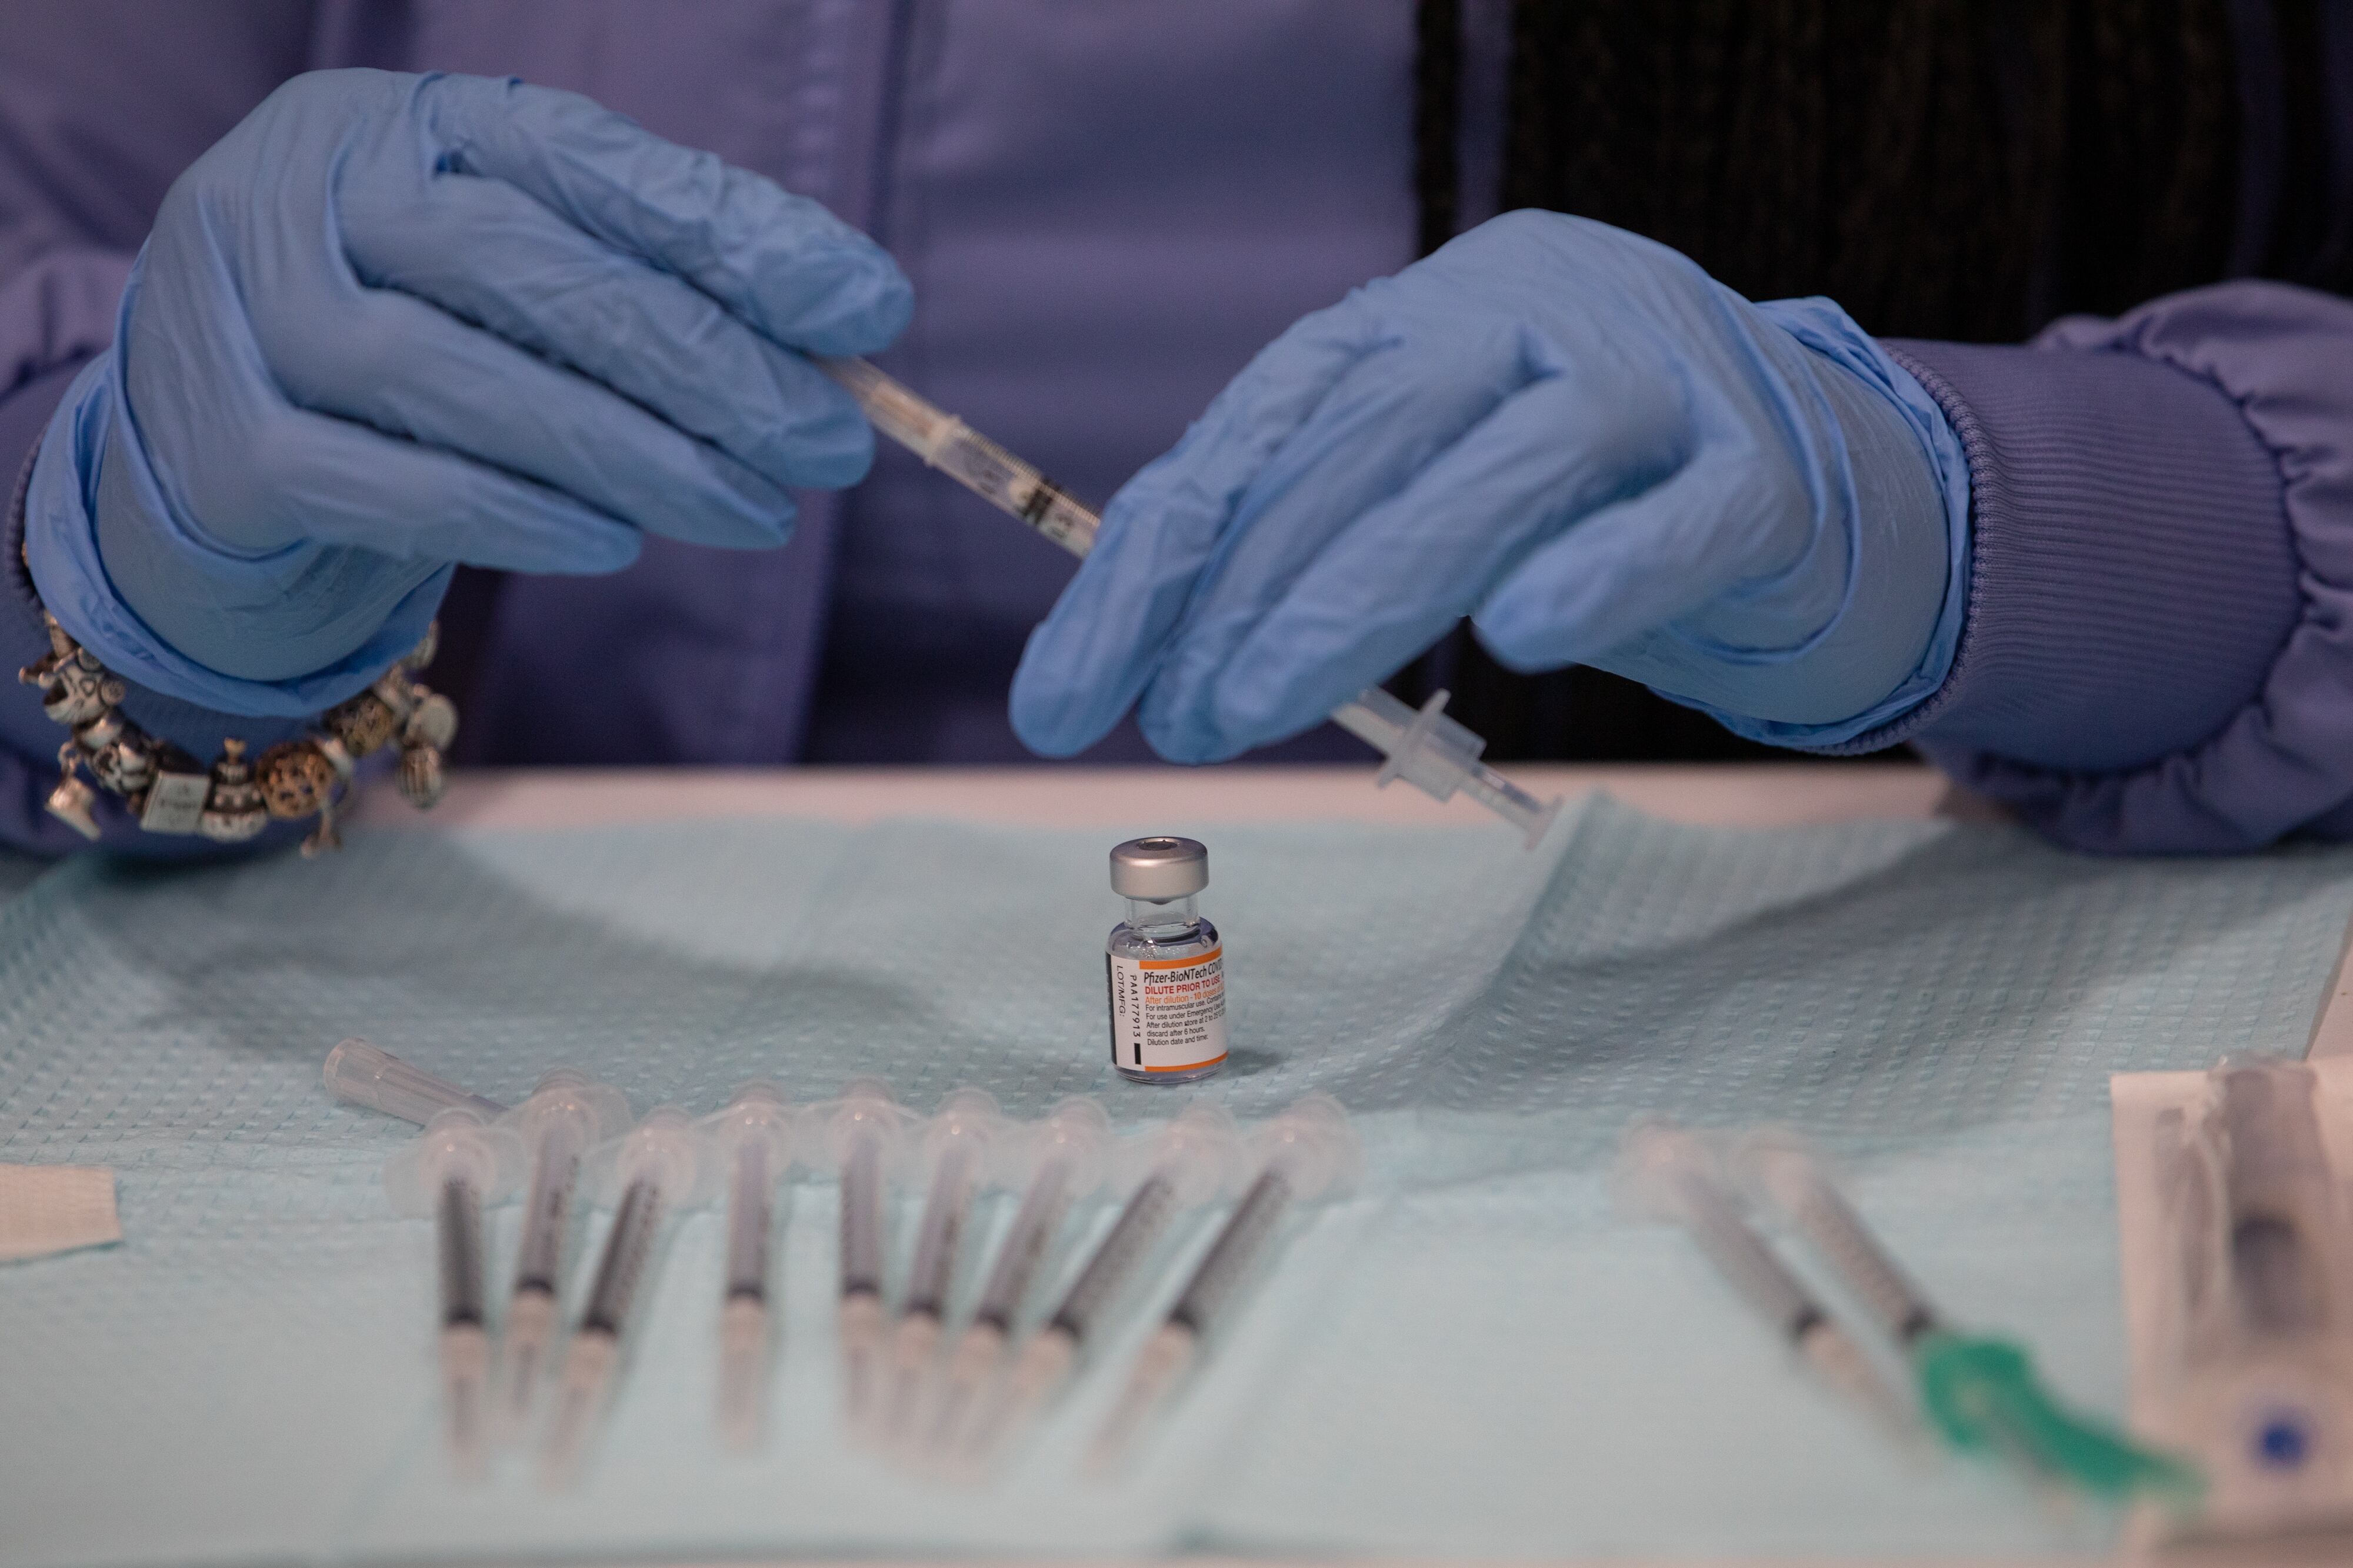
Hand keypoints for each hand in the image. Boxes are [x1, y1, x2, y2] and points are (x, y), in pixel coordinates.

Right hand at [29, 69, 909, 699]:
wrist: (208, 467)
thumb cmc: (408, 361)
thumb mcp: (514, 293)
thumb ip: (645, 288)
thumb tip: (839, 342)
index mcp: (396, 126)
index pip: (587, 163)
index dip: (736, 234)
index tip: (868, 305)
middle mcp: (304, 192)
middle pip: (533, 271)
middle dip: (709, 362)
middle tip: (830, 440)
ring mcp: (245, 316)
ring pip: (464, 382)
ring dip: (636, 456)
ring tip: (756, 510)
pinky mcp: (225, 452)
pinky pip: (390, 486)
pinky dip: (516, 516)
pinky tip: (617, 544)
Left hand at [1009, 211, 1960, 761]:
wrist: (1825, 480)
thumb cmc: (1588, 504)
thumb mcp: (1433, 485)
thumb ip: (1319, 532)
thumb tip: (1160, 649)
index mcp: (1425, 319)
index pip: (1256, 432)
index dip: (1146, 564)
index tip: (1064, 695)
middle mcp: (1527, 319)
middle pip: (1361, 442)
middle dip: (1238, 590)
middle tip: (1170, 721)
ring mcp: (1655, 382)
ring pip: (1497, 474)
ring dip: (1359, 596)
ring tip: (1252, 710)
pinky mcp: (1766, 474)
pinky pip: (1677, 520)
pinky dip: (1602, 571)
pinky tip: (1524, 638)